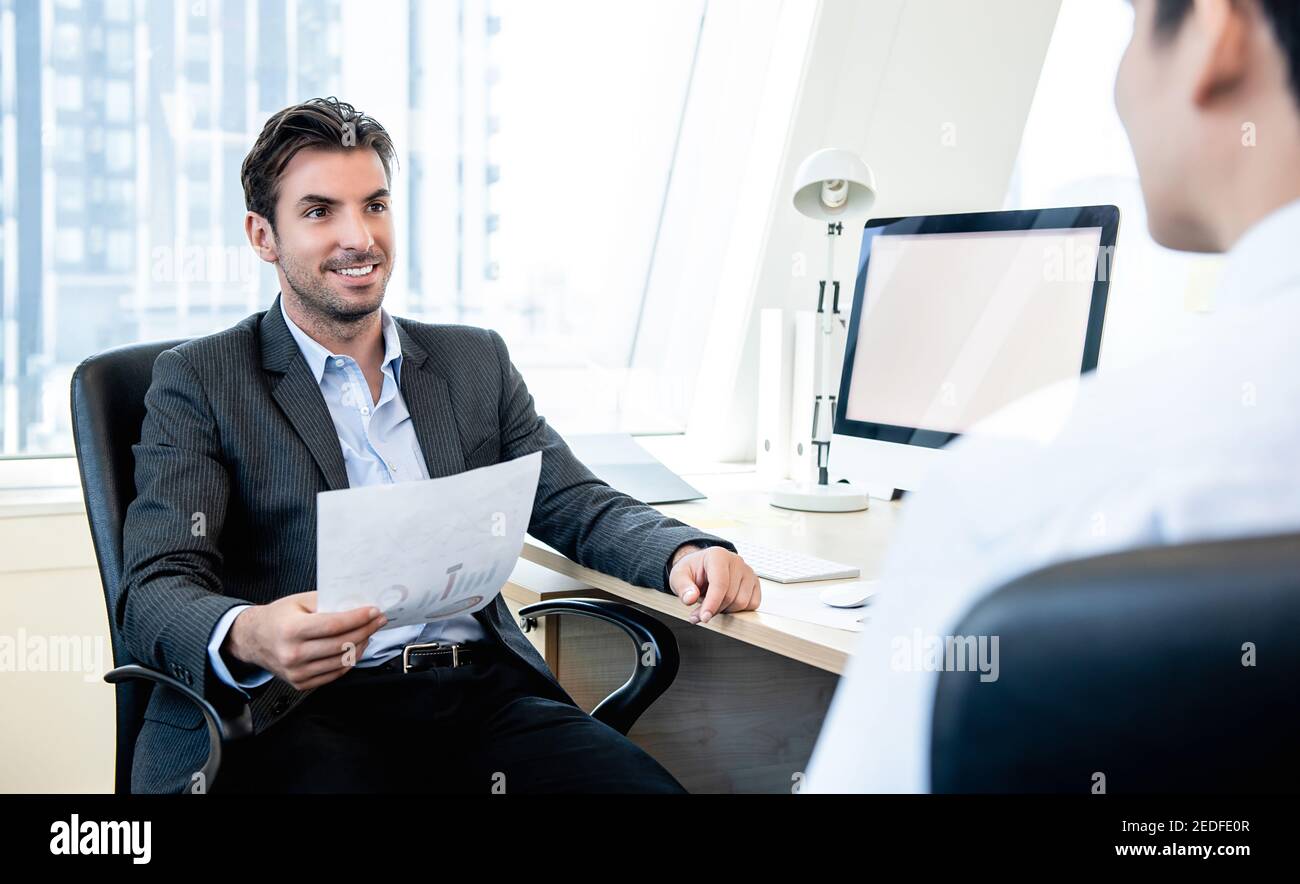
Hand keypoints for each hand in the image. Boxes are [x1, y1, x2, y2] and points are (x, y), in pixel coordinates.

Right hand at [223, 591, 387, 690]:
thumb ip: (326, 602)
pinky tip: (355, 648)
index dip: (359, 618)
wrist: (253, 640)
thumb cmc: (277, 618)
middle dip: (366, 630)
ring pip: (342, 661)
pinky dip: (349, 660)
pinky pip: (335, 674)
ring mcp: (297, 672)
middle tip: (378, 621)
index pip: (335, 625)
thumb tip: (355, 604)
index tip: (374, 611)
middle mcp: (294, 654)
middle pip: (342, 644)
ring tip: (368, 633)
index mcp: (292, 630)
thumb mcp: (298, 601)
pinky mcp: (301, 683)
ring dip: (361, 646)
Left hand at [667, 545, 760, 623]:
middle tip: (700, 613)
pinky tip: (726, 604)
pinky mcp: (755, 583)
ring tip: (713, 605)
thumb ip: (682, 587)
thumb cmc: (693, 570)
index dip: (712, 603)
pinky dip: (739, 609)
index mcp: (717, 555)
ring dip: (726, 610)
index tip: (704, 617)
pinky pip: (752, 604)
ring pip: (742, 602)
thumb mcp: (679, 576)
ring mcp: (748, 572)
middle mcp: (736, 561)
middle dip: (714, 609)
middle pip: (730, 596)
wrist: (702, 567)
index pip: (720, 583)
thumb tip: (690, 598)